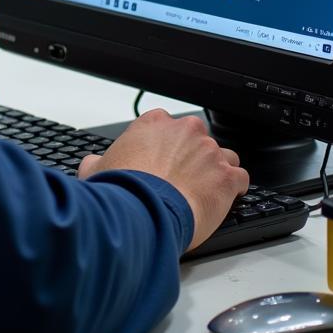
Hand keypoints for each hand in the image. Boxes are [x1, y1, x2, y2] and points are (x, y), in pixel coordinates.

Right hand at [78, 109, 248, 252]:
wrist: (144, 209)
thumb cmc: (123, 189)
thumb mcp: (98, 169)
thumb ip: (98, 161)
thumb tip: (92, 164)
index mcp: (154, 123)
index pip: (168, 126)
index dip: (168, 146)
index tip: (165, 160)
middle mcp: (185, 131)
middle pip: (198, 138)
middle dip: (194, 156)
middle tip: (185, 177)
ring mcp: (209, 152)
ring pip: (224, 155)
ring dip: (218, 170)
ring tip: (208, 189)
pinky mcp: (226, 176)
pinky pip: (240, 178)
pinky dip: (235, 189)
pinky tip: (226, 198)